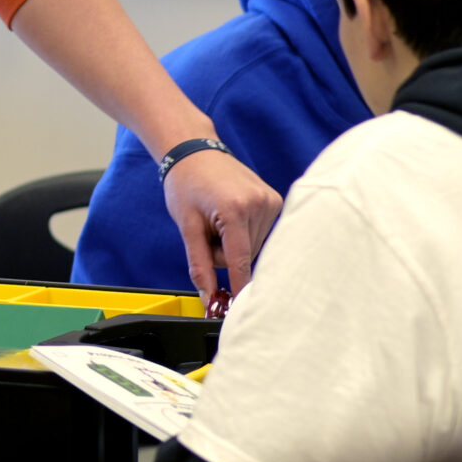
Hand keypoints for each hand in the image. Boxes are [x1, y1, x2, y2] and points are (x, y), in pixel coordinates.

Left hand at [165, 149, 282, 307]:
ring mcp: (271, 201)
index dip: (240, 288)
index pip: (241, 262)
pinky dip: (244, 233)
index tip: (244, 310)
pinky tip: (231, 215)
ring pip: (254, 247)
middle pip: (245, 256)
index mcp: (235, 210)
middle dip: (225, 254)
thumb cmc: (186, 184)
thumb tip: (208, 296)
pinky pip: (261, 234)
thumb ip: (199, 264)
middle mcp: (259, 204)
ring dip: (235, 243)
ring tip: (218, 218)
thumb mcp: (186, 226)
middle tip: (207, 229)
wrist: (194, 150)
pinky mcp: (276, 200)